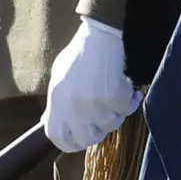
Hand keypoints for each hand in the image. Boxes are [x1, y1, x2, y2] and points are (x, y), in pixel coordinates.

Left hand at [43, 17, 142, 152]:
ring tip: (116, 94)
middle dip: (99, 131)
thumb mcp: (58, 79)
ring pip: (111, 124)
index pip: (57, 137)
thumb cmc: (80, 56)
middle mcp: (72, 106)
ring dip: (117, 112)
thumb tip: (48, 122)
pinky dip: (131, 100)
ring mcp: (93, 103)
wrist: (100, 36)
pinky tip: (130, 90)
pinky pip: (127, 110)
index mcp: (56, 101)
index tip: (82, 139)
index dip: (70, 143)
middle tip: (104, 117)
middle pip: (87, 138)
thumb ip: (55, 104)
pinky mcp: (113, 96)